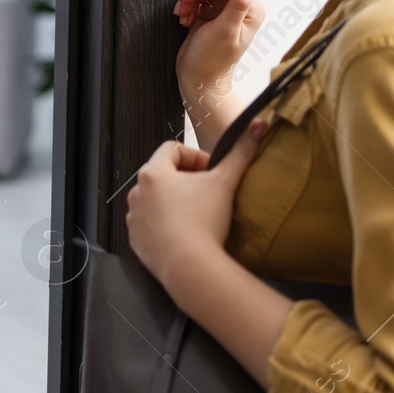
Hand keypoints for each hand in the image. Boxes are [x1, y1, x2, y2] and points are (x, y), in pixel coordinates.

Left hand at [124, 120, 266, 290]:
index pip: (173, 149)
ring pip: (156, 200)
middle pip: (163, 174)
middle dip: (186, 180)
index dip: (196, 157)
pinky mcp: (135, 240)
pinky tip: (186, 234)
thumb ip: (241, 152)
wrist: (190, 267)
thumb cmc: (204, 222)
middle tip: (208, 194)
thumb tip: (258, 124)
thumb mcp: (225, 182)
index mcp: (153, 173)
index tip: (213, 172)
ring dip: (174, 202)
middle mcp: (137, 193)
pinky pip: (150, 225)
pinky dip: (166, 225)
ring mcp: (134, 218)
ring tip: (198, 215)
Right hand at [174, 0, 264, 126]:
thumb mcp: (226, 30)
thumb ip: (238, 0)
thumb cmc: (212, 61)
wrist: (198, 79)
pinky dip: (188, 4)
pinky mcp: (211, 12)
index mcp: (250, 9)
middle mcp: (240, 6)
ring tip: (182, 15)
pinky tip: (184, 18)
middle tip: (182, 6)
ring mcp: (224, 8)